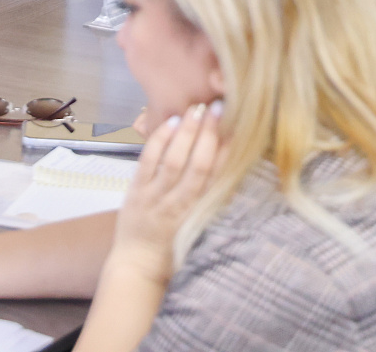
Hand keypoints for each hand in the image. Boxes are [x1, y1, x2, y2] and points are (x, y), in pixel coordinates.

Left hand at [110, 102, 222, 283]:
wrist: (138, 267)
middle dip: (209, 134)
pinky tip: (171, 122)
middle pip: (198, 164)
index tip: (239, 128)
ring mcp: (155, 197)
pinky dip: (159, 140)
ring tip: (197, 108)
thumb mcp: (202, 230)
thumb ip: (215, 205)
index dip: (229, 151)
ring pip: (173, 160)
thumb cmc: (175, 251)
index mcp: (199, 214)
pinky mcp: (136, 191)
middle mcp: (179, 204)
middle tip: (219, 107)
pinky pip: (148, 161)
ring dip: (186, 132)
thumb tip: (234, 173)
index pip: (217, 178)